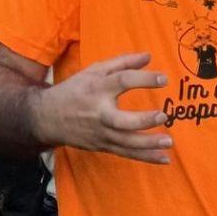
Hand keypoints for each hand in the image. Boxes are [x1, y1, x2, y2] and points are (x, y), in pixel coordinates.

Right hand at [27, 52, 171, 164]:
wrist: (48, 118)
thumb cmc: (75, 90)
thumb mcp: (94, 71)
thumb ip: (122, 63)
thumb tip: (148, 57)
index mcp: (97, 89)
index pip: (122, 82)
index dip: (143, 79)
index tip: (163, 79)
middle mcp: (100, 113)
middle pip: (122, 120)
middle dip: (143, 120)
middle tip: (162, 116)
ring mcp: (101, 133)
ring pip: (127, 142)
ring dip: (149, 144)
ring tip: (168, 142)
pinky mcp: (103, 146)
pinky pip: (127, 153)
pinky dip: (145, 158)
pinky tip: (164, 159)